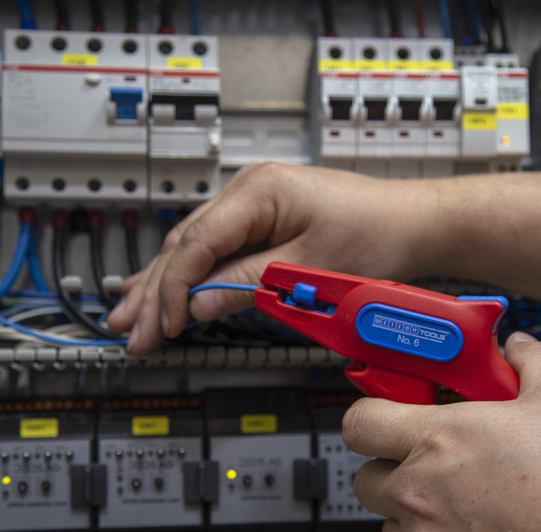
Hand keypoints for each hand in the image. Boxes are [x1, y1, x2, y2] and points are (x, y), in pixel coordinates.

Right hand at [107, 163, 447, 354]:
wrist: (414, 224)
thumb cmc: (378, 234)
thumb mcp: (309, 267)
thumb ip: (247, 284)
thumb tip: (197, 304)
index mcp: (259, 191)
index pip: (196, 244)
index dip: (173, 290)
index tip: (161, 327)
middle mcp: (249, 190)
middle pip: (185, 244)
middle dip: (154, 292)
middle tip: (129, 333)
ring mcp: (254, 203)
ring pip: (193, 247)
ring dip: (162, 284)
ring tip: (127, 316)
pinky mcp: (263, 219)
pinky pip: (215, 248)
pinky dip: (189, 275)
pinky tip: (160, 289)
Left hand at [344, 332, 540, 531]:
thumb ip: (534, 364)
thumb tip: (522, 350)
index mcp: (439, 439)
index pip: (360, 421)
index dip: (372, 416)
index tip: (387, 418)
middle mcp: (419, 494)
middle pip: (368, 479)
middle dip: (395, 472)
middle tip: (436, 470)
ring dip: (415, 525)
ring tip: (466, 519)